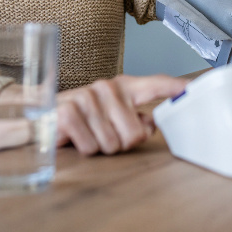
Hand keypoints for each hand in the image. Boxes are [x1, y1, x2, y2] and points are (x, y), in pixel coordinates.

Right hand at [55, 74, 186, 154]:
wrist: (38, 116)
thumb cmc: (81, 118)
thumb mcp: (111, 116)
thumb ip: (135, 119)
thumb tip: (151, 123)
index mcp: (122, 86)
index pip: (154, 84)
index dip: (175, 87)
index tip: (192, 88)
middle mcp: (106, 87)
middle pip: (135, 134)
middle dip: (121, 143)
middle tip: (103, 134)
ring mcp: (87, 97)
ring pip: (113, 144)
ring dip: (100, 147)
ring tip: (88, 134)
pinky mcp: (70, 111)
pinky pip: (92, 146)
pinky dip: (85, 148)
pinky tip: (76, 137)